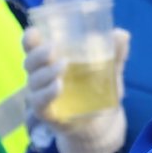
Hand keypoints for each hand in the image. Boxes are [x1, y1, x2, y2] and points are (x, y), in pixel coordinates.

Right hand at [22, 26, 130, 152]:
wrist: (100, 121)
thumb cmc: (97, 88)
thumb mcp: (109, 68)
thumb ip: (116, 52)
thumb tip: (121, 34)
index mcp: (51, 60)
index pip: (33, 47)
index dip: (30, 39)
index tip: (34, 31)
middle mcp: (41, 76)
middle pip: (30, 62)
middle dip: (38, 54)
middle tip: (53, 48)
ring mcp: (42, 95)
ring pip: (34, 81)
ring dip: (46, 72)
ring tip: (63, 65)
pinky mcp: (47, 113)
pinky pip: (40, 103)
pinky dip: (47, 93)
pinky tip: (58, 86)